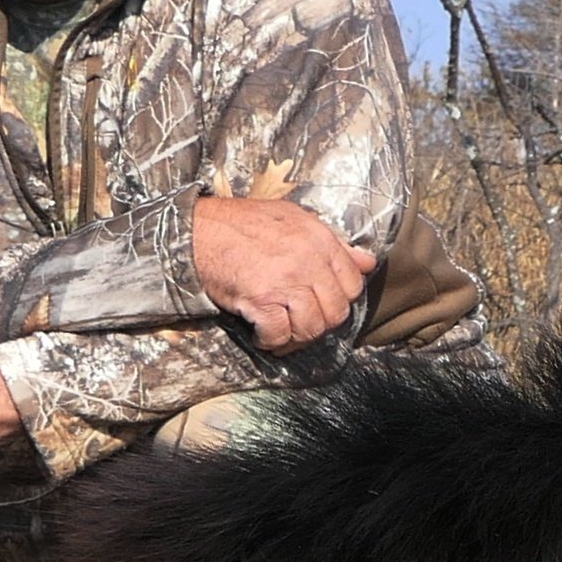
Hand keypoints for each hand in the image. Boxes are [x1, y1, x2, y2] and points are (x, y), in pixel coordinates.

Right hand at [192, 194, 379, 350]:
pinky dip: (271, 342)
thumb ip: (332, 244)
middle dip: (319, 324)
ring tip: (282, 332)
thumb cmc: (241, 224)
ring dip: (296, 337)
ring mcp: (285, 281)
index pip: (353, 284)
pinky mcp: (261, 299)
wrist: (196, 231)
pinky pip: (279, 335)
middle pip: (336, 312)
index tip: (320, 303)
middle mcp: (307, 260)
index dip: (339, 300)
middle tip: (299, 323)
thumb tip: (366, 262)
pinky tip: (262, 334)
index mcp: (319, 240)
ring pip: (312, 328)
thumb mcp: (293, 220)